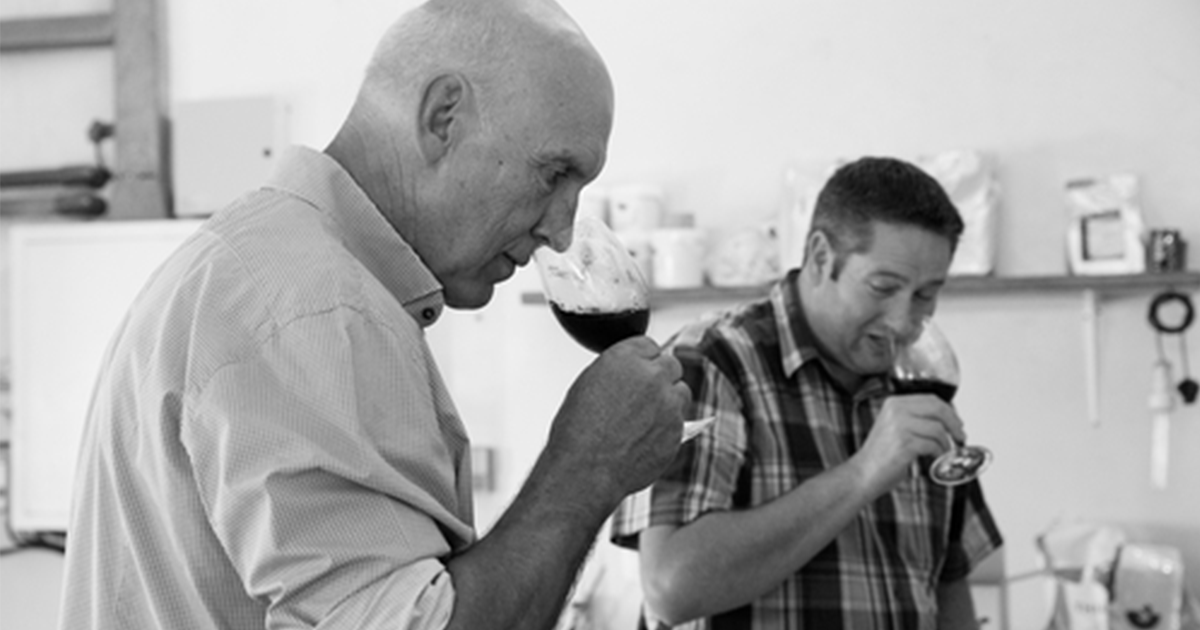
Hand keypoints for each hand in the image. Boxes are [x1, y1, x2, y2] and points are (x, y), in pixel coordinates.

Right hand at [546, 336, 688, 501]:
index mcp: (625, 358)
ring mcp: (669, 403)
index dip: (644, 360)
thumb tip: (627, 376)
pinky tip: (648, 437)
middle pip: (671, 365)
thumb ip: (615, 372)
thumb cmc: (578, 432)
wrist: (586, 469)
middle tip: (647, 393)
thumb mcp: (587, 385)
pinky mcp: (679, 429)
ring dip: (671, 399)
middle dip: (662, 376)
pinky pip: (681, 421)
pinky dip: (669, 427)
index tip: (641, 370)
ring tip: (650, 416)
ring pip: (682, 392)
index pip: (648, 345)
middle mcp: (652, 376)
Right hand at [849, 394, 964, 495]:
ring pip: (937, 429)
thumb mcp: (895, 427)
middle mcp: (896, 411)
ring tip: (943, 452)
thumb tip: (946, 420)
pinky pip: (932, 445)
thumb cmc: (880, 455)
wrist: (863, 473)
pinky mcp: (904, 443)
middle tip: (960, 436)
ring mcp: (899, 426)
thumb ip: (916, 419)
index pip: (931, 399)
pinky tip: (934, 458)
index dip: (949, 411)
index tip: (957, 423)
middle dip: (954, 424)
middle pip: (938, 409)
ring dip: (945, 443)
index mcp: (894, 403)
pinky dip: (938, 453)